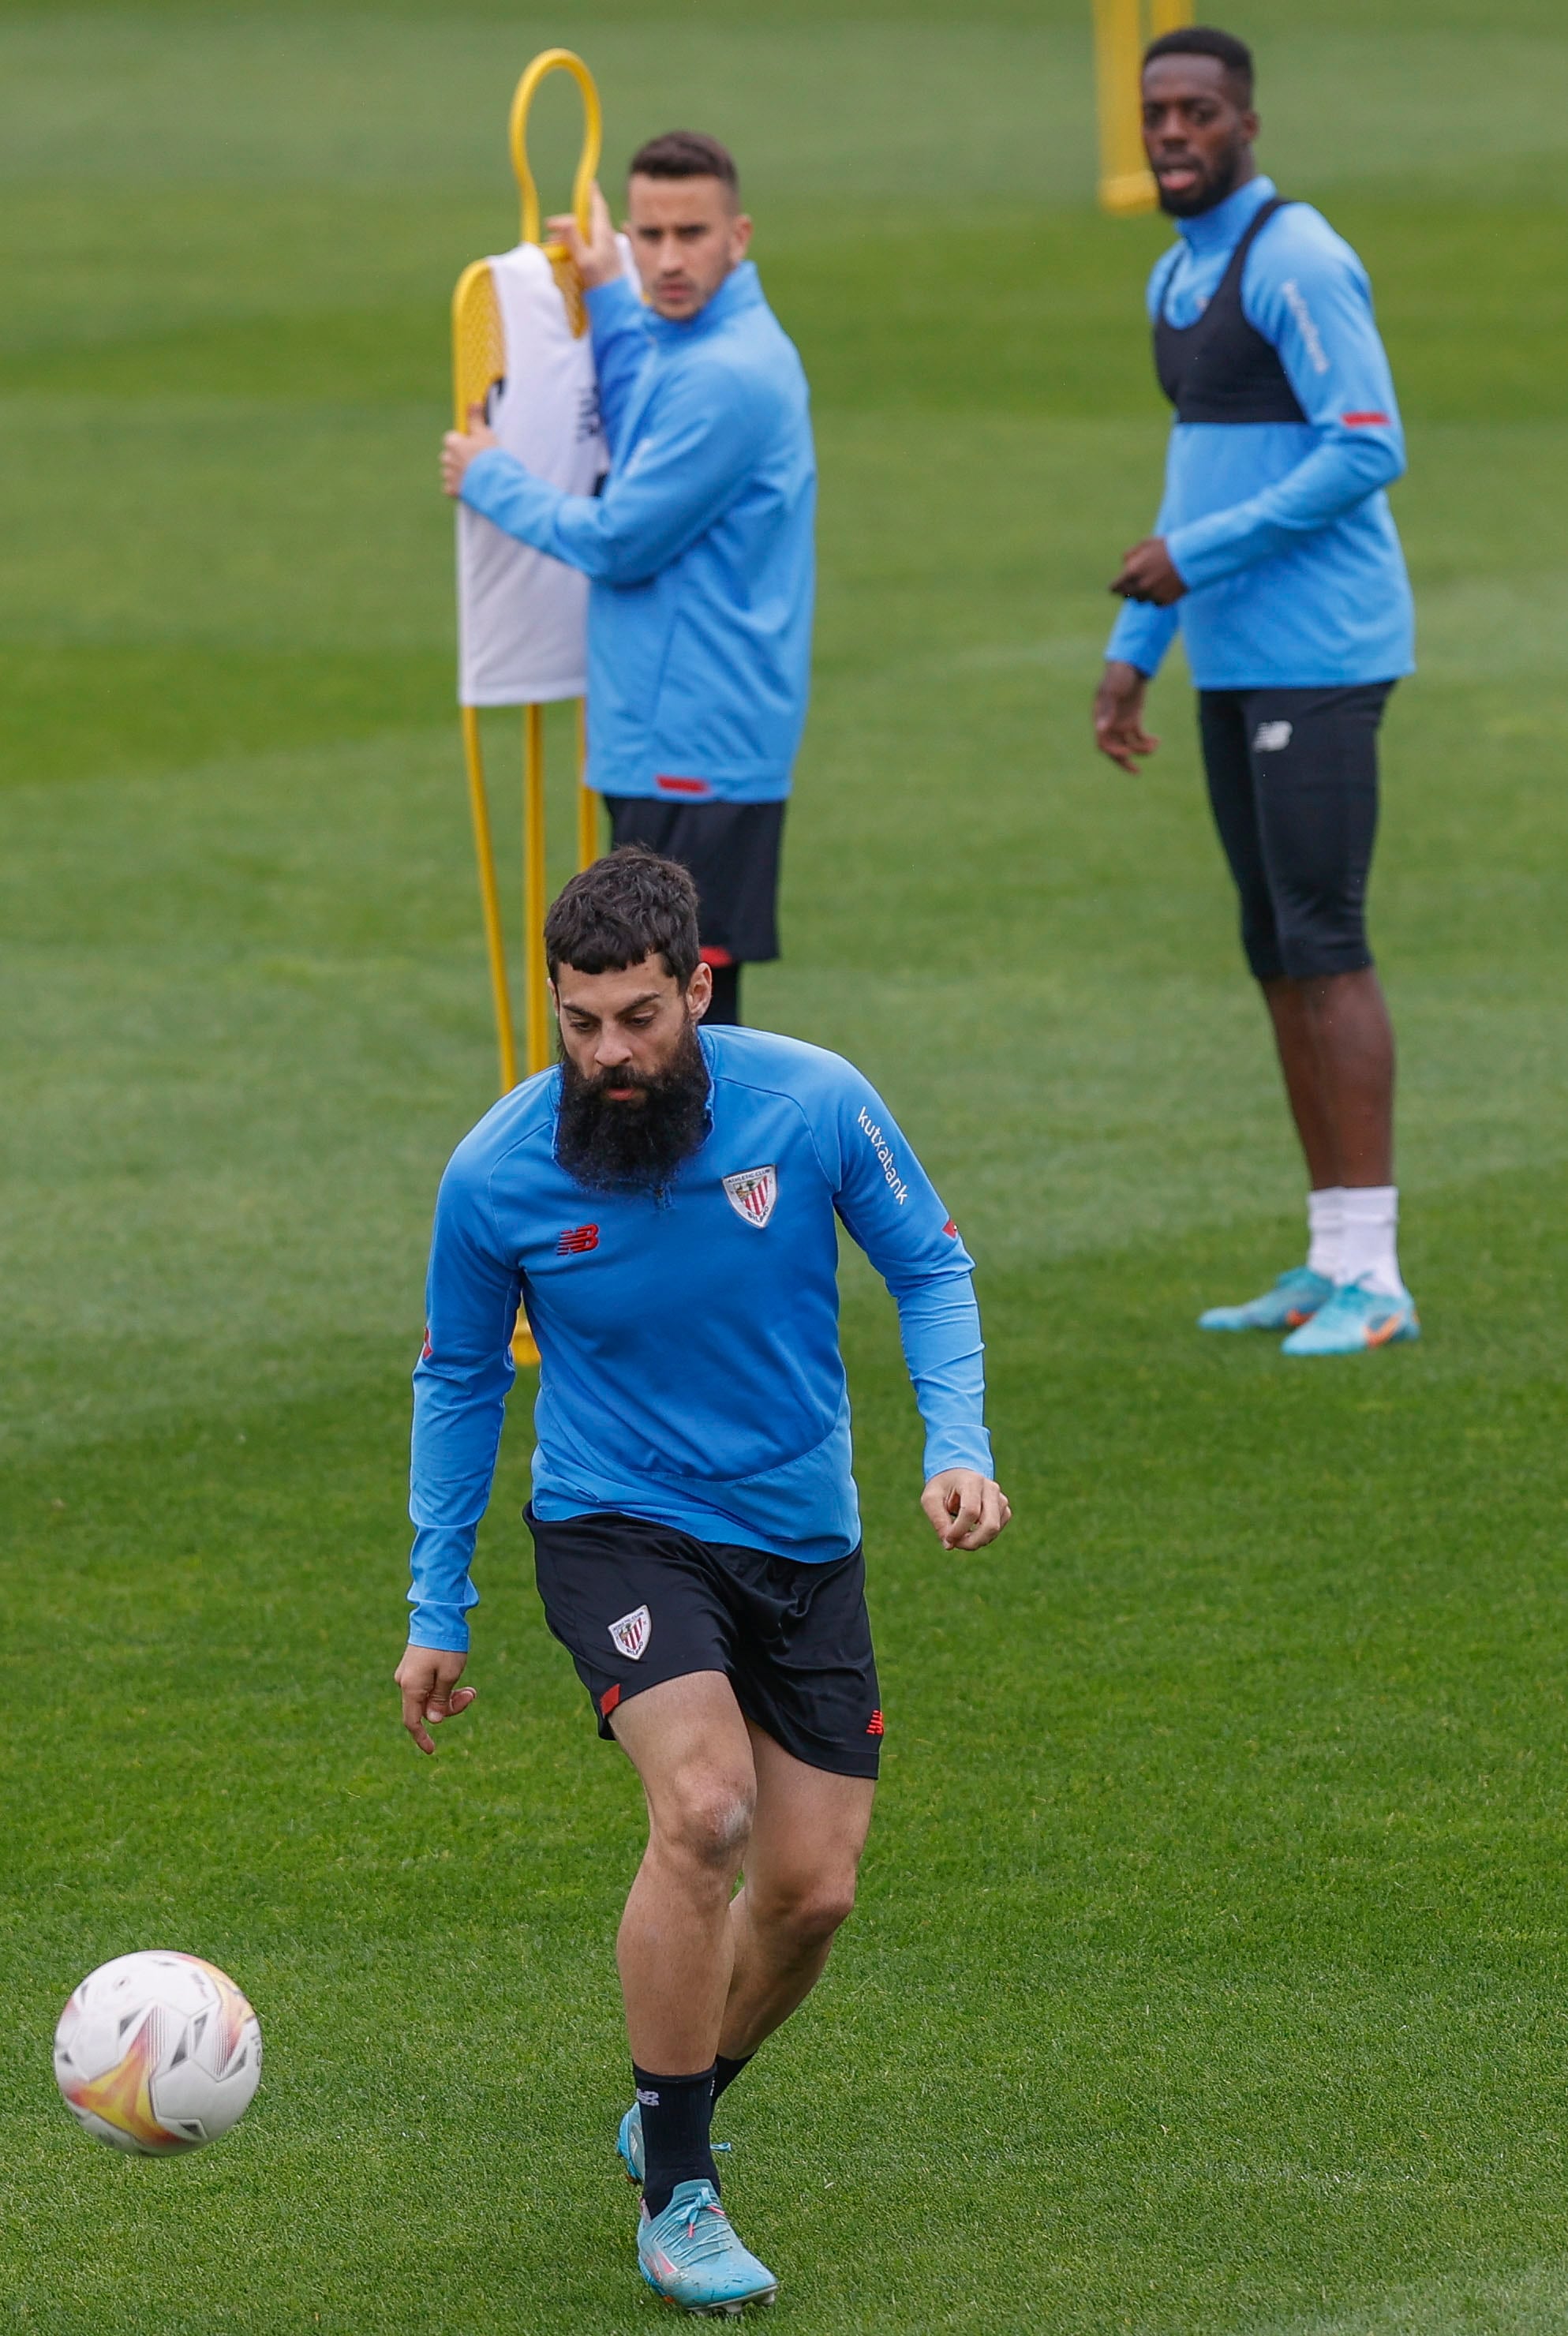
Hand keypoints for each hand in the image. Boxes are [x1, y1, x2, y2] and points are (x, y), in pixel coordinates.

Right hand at [395, 1645, 475, 1753]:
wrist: (438, 1614)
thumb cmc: (446, 1645)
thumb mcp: (449, 1676)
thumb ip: (440, 1701)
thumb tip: (432, 1721)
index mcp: (411, 1687)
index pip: (412, 1722)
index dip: (422, 1738)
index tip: (433, 1750)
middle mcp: (405, 1682)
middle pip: (425, 1709)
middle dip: (449, 1708)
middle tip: (471, 1695)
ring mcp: (409, 1673)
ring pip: (429, 1697)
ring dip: (450, 1697)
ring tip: (471, 1689)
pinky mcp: (415, 1666)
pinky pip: (428, 1686)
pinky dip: (444, 1687)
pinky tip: (460, 1681)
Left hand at [441, 406, 497, 497]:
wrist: (494, 482)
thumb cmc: (490, 456)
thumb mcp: (485, 434)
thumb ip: (475, 419)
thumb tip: (473, 402)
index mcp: (453, 443)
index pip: (451, 438)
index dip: (461, 442)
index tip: (472, 445)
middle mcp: (447, 459)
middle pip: (449, 455)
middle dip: (458, 458)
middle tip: (475, 461)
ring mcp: (449, 475)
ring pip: (449, 472)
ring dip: (458, 473)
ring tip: (474, 475)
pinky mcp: (453, 490)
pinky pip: (450, 488)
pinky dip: (457, 487)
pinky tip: (468, 486)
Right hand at [545, 181, 620, 290]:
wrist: (615, 303)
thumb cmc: (601, 281)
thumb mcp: (584, 260)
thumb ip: (573, 240)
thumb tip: (564, 221)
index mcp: (602, 233)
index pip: (598, 207)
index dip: (593, 194)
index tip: (590, 182)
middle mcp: (606, 237)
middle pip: (585, 221)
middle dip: (567, 223)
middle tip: (550, 228)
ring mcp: (605, 248)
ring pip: (585, 234)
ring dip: (569, 236)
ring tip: (553, 244)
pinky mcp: (603, 259)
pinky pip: (587, 245)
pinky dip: (575, 245)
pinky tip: (566, 253)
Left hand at [922, 1469, 1010, 1551]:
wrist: (956, 1474)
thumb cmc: (942, 1487)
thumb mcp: (931, 1499)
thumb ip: (938, 1520)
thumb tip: (949, 1545)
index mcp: (971, 1481)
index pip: (971, 1511)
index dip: (959, 1530)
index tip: (947, 1538)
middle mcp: (990, 1488)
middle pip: (990, 1524)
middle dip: (972, 1542)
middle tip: (956, 1544)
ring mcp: (1000, 1498)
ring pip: (995, 1529)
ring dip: (976, 1540)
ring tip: (959, 1536)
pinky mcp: (1003, 1508)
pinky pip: (998, 1529)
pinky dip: (984, 1537)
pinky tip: (970, 1532)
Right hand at [1093, 659, 1159, 773]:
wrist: (1131, 665)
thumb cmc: (1118, 675)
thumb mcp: (1112, 691)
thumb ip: (1107, 710)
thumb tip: (1100, 730)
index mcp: (1101, 720)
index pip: (1103, 744)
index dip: (1114, 752)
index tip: (1128, 752)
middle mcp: (1110, 725)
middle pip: (1115, 750)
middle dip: (1125, 761)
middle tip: (1136, 771)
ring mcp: (1122, 723)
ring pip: (1129, 745)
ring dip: (1141, 750)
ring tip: (1154, 746)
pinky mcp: (1134, 720)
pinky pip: (1139, 737)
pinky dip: (1148, 742)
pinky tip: (1157, 741)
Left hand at [1109, 534, 1185, 604]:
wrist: (1191, 557)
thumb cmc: (1167, 548)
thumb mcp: (1146, 544)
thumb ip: (1130, 555)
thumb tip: (1124, 564)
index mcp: (1132, 573)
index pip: (1115, 587)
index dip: (1115, 587)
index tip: (1116, 587)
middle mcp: (1140, 587)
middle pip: (1127, 596)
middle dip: (1129, 590)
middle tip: (1134, 585)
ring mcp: (1152, 595)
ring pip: (1141, 600)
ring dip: (1144, 594)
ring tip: (1152, 582)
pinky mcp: (1164, 601)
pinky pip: (1156, 602)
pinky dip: (1158, 597)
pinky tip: (1164, 587)